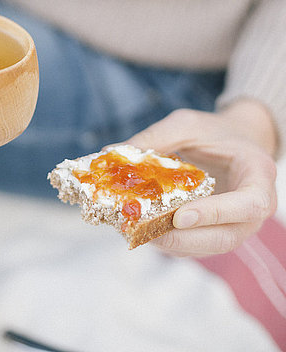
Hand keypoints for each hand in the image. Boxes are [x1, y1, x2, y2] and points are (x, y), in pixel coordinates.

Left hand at [126, 100, 277, 255]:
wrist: (234, 141)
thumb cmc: (214, 131)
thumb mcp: (187, 124)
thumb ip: (156, 138)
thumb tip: (113, 151)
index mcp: (258, 175)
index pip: (249, 205)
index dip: (216, 214)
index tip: (180, 216)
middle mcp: (254, 209)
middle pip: (226, 238)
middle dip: (183, 239)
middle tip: (145, 231)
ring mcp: (237, 226)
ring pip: (208, 248)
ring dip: (172, 245)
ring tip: (136, 231)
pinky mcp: (216, 233)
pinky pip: (196, 246)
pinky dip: (170, 242)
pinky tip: (142, 229)